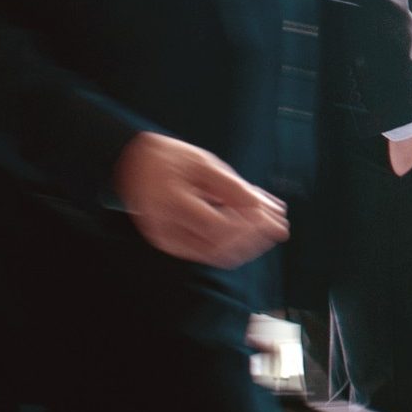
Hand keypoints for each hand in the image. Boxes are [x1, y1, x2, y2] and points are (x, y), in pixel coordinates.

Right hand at [115, 132, 289, 267]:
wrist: (131, 162)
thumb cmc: (168, 157)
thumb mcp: (203, 162)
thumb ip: (232, 187)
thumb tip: (266, 209)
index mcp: (171, 202)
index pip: (219, 226)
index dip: (251, 225)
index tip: (276, 216)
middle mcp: (165, 228)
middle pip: (220, 246)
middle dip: (255, 238)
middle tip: (280, 224)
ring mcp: (166, 239)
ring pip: (216, 254)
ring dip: (247, 244)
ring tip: (269, 226)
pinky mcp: (170, 243)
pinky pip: (206, 251)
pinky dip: (231, 243)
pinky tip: (249, 230)